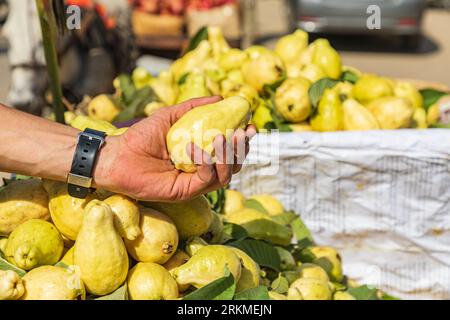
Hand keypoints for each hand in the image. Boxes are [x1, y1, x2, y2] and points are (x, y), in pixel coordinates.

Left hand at [95, 96, 256, 200]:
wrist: (118, 155)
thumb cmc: (141, 136)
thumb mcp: (171, 116)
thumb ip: (194, 107)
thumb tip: (220, 97)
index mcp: (201, 155)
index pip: (229, 151)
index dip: (243, 140)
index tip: (250, 125)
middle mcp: (201, 171)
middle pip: (233, 165)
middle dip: (242, 149)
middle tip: (245, 133)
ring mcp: (194, 183)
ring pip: (225, 175)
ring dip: (229, 157)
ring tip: (223, 137)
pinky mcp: (185, 192)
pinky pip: (206, 180)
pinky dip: (207, 164)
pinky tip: (197, 148)